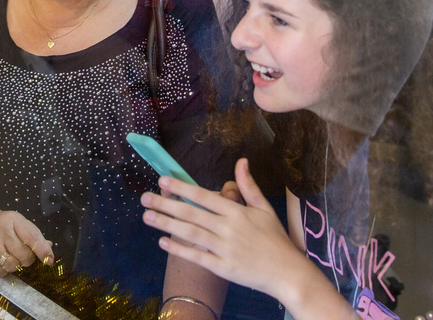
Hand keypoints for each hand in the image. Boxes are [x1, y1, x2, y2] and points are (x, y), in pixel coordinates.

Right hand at [0, 204, 53, 275]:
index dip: (42, 250)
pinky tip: (0, 260)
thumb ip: (33, 235)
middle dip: (27, 258)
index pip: (31, 237)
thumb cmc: (2, 225)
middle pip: (23, 255)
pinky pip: (1, 273)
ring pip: (13, 266)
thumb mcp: (18, 223)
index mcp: (12, 220)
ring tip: (11, 256)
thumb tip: (49, 249)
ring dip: (16, 265)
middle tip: (22, 253)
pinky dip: (5, 270)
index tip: (49, 260)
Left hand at [141, 158, 309, 298]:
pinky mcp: (223, 268)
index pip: (204, 196)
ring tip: (147, 216)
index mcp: (237, 212)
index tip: (163, 180)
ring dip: (167, 224)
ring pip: (190, 233)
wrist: (288, 273)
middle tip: (144, 198)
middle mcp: (228, 228)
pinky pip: (197, 256)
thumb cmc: (275, 239)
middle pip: (192, 213)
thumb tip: (242, 160)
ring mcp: (224, 249)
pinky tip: (162, 242)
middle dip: (166, 204)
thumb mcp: (264, 208)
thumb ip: (249, 186)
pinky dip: (179, 249)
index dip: (182, 187)